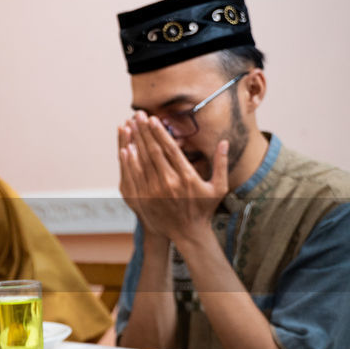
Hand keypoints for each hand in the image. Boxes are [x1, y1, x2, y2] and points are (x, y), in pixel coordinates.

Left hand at [117, 112, 226, 242]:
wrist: (188, 233)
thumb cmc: (204, 208)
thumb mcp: (218, 187)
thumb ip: (221, 163)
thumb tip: (225, 141)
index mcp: (186, 177)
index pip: (169, 149)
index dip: (159, 132)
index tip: (152, 118)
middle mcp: (169, 183)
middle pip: (153, 151)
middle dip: (144, 131)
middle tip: (137, 115)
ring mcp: (155, 192)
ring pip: (141, 162)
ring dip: (134, 142)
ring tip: (129, 126)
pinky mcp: (144, 199)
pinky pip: (134, 177)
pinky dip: (128, 162)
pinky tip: (125, 149)